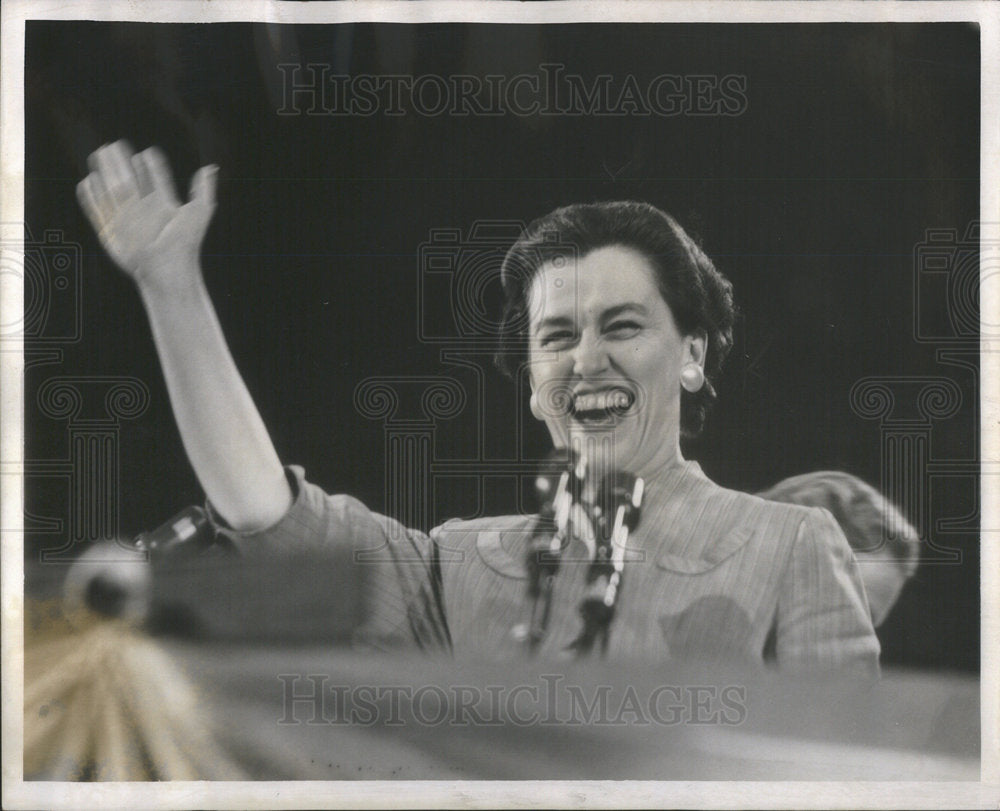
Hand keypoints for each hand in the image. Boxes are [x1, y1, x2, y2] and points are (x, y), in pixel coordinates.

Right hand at [77, 141, 217, 291]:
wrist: (166, 270)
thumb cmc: (185, 244)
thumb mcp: (199, 213)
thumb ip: (203, 190)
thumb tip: (211, 167)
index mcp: (163, 203)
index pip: (155, 177)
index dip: (150, 164)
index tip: (147, 153)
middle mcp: (143, 209)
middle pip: (129, 178)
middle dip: (120, 161)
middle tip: (114, 145)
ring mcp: (125, 218)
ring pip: (110, 188)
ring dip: (104, 171)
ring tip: (100, 154)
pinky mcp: (109, 230)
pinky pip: (95, 208)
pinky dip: (91, 194)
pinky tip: (90, 180)